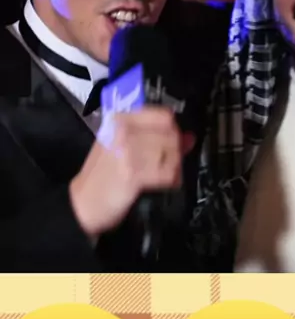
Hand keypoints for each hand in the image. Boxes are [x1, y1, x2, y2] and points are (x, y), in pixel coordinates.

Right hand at [69, 106, 194, 236]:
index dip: (174, 130)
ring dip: (175, 166)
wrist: (82, 203)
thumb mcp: (124, 148)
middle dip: (176, 150)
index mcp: (121, 120)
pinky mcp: (134, 174)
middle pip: (171, 133)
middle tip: (169, 162)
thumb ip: (155, 138)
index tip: (172, 142)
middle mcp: (125, 131)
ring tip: (165, 174)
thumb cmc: (102, 175)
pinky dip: (171, 180)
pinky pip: (167, 173)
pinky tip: (164, 183)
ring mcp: (129, 151)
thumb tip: (189, 136)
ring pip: (171, 152)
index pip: (163, 115)